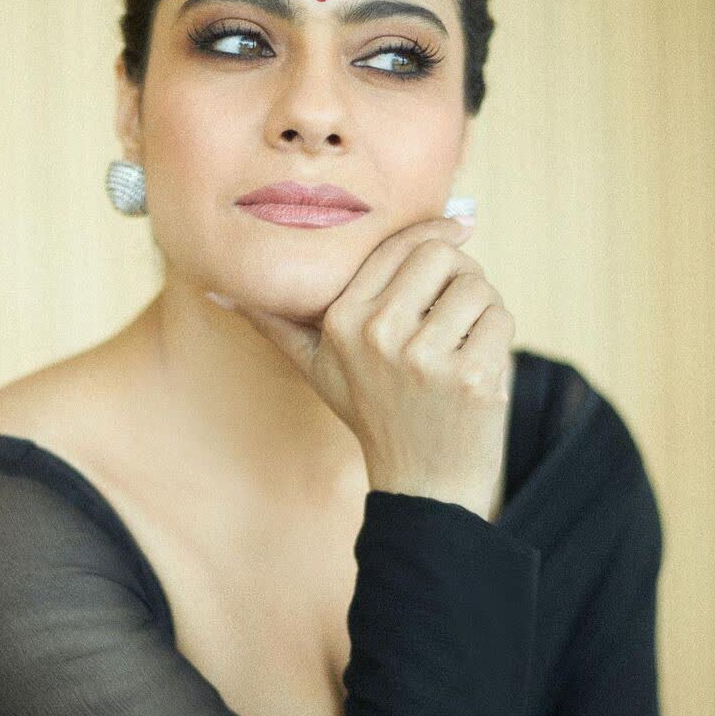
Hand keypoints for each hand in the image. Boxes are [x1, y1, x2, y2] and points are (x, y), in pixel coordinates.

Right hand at [218, 216, 514, 518]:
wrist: (422, 484)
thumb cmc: (373, 415)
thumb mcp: (317, 368)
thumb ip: (275, 324)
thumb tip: (214, 290)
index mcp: (341, 321)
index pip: (399, 246)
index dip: (434, 233)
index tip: (457, 231)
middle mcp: (377, 335)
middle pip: (442, 255)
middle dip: (460, 272)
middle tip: (457, 305)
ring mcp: (425, 358)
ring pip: (477, 286)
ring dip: (482, 309)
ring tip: (463, 345)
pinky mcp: (471, 377)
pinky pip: (500, 319)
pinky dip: (499, 338)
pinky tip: (477, 370)